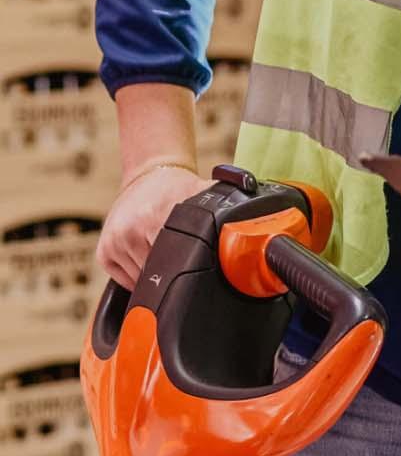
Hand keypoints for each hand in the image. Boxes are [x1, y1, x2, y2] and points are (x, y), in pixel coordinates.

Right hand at [97, 164, 211, 288]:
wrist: (150, 174)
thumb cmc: (180, 189)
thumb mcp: (202, 196)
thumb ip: (222, 214)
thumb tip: (241, 229)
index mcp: (154, 218)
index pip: (172, 264)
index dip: (187, 272)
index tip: (196, 273)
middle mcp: (129, 230)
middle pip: (156, 275)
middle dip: (172, 275)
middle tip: (185, 263)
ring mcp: (114, 241)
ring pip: (140, 281)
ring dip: (154, 276)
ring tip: (166, 254)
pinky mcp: (104, 251)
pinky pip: (123, 278)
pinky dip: (137, 276)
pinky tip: (149, 256)